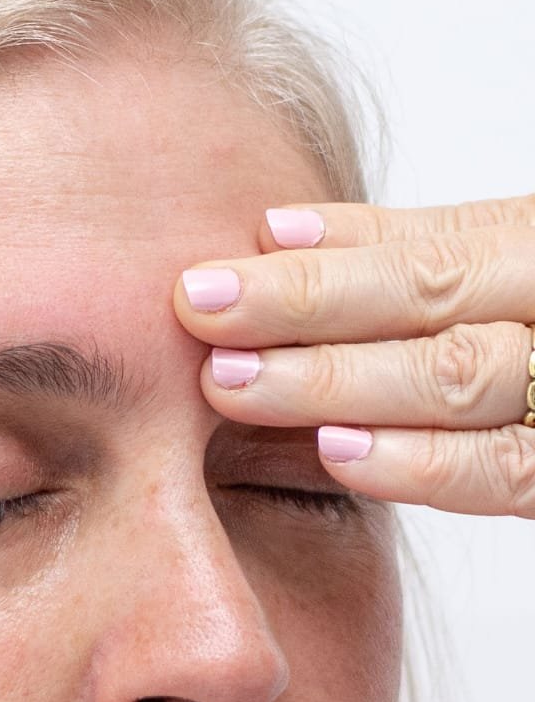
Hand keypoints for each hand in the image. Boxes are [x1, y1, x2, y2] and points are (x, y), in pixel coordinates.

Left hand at [171, 194, 534, 516]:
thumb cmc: (533, 315)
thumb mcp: (505, 264)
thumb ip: (409, 248)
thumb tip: (277, 231)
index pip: (424, 251)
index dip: (312, 266)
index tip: (201, 280)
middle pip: (434, 299)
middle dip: (306, 309)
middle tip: (199, 318)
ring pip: (465, 378)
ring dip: (341, 380)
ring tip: (238, 384)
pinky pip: (512, 470)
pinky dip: (426, 462)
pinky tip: (340, 453)